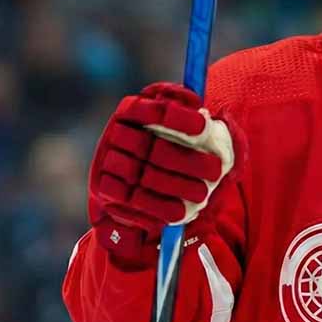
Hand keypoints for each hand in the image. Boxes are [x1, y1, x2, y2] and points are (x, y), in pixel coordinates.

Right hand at [88, 82, 239, 266]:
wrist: (132, 179)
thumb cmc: (165, 143)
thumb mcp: (179, 124)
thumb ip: (189, 114)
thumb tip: (204, 114)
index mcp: (130, 112)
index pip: (148, 109)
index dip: (176, 118)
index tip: (204, 126)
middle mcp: (114, 134)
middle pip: (150, 147)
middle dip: (187, 161)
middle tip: (216, 170)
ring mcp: (106, 163)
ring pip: (143, 176)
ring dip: (177, 187)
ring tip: (203, 194)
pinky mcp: (105, 190)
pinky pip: (131, 202)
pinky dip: (159, 208)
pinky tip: (181, 211)